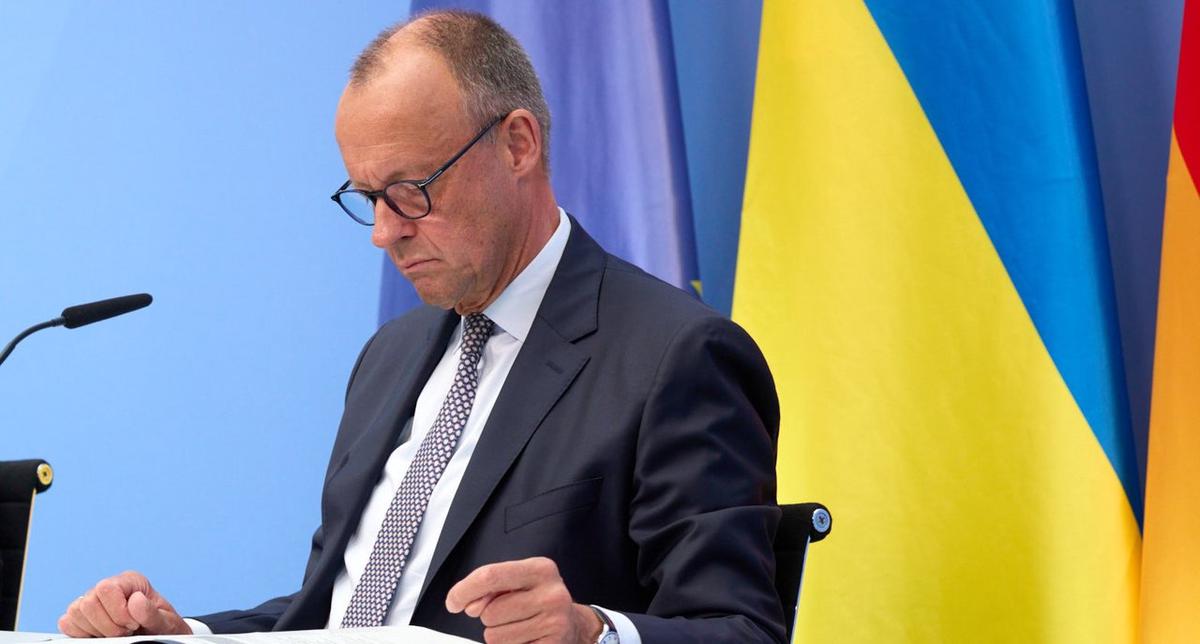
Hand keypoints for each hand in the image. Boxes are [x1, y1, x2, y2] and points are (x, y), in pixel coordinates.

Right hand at [58, 571, 191, 637]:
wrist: (158, 637)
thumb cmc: (162, 627)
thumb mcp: (166, 621)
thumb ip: (152, 612)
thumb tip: (136, 600)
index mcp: (129, 581)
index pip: (106, 588)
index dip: (118, 611)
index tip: (133, 624)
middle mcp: (108, 587)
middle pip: (88, 603)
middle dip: (108, 625)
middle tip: (126, 631)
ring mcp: (92, 601)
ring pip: (75, 612)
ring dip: (96, 630)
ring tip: (117, 633)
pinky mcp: (81, 617)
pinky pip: (67, 623)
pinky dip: (82, 633)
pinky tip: (102, 635)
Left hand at [446, 557, 602, 643]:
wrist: (574, 626)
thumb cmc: (538, 601)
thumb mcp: (518, 583)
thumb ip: (490, 587)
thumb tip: (470, 605)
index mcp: (541, 569)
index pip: (490, 576)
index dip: (464, 590)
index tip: (453, 602)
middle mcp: (551, 595)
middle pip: (490, 612)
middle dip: (490, 617)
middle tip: (511, 614)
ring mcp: (554, 623)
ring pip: (495, 636)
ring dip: (500, 635)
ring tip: (521, 627)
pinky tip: (526, 639)